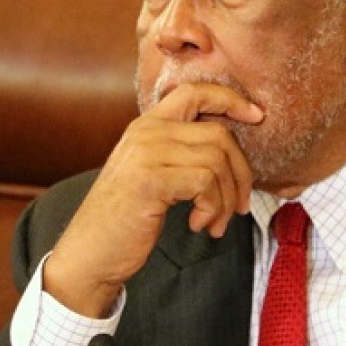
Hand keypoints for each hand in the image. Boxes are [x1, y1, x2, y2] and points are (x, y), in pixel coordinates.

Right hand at [43, 83, 262, 316]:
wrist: (89, 253)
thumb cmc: (125, 221)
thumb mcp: (152, 176)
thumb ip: (180, 155)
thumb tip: (231, 154)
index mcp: (146, 127)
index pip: (194, 92)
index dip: (229, 99)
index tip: (256, 116)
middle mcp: (146, 132)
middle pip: (218, 134)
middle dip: (240, 174)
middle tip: (237, 207)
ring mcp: (146, 153)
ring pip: (217, 160)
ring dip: (225, 199)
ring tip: (213, 223)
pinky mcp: (150, 179)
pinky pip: (205, 182)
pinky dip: (212, 208)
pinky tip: (198, 225)